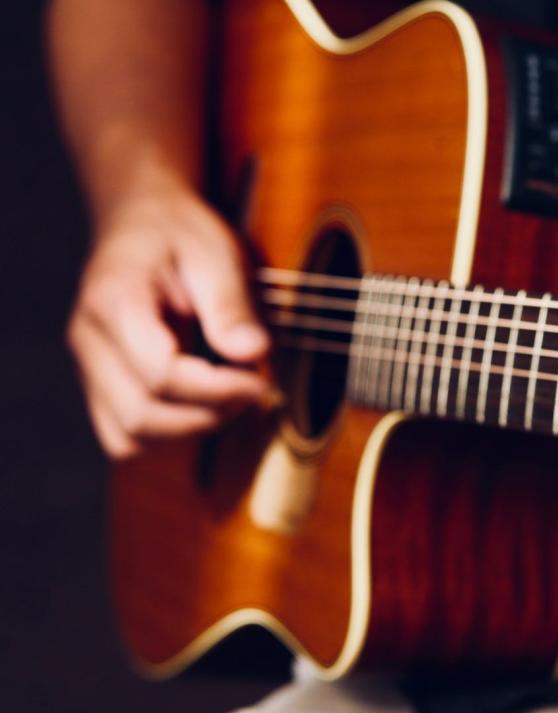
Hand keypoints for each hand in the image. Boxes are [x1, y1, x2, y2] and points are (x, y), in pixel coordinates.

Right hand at [67, 183, 269, 458]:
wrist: (142, 221)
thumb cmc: (181, 233)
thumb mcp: (216, 252)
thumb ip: (231, 304)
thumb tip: (253, 353)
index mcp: (113, 302)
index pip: (159, 374)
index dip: (216, 389)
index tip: (260, 380)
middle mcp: (88, 341)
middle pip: (141, 415)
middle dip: (208, 415)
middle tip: (254, 389)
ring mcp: (89, 368)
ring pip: (129, 437)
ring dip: (190, 430)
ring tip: (232, 396)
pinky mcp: (100, 385)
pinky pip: (126, 435)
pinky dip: (169, 434)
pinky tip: (207, 405)